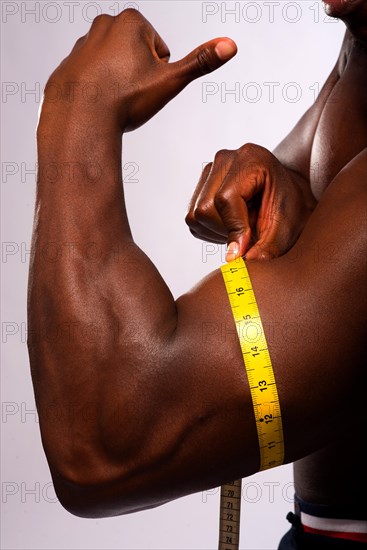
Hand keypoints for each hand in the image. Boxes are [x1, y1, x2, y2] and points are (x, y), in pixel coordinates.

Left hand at [40, 9, 236, 131]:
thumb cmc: (124, 98)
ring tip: (113, 99)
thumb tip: (230, 45)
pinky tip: (96, 103)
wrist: (80, 118)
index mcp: (131, 22)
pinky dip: (97, 90)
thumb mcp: (170, 80)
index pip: (160, 50)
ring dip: (118, 83)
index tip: (145, 84)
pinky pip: (92, 79)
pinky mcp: (69, 64)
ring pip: (115, 69)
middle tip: (130, 94)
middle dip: (138, 75)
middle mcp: (104, 25)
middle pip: (136, 56)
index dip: (159, 73)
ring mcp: (83, 44)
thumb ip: (200, 62)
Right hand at [185, 143, 315, 260]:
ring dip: (218, 232)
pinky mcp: (200, 185)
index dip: (232, 229)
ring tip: (243, 228)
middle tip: (250, 235)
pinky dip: (211, 230)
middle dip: (226, 231)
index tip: (242, 253)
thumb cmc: (291, 209)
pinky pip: (193, 219)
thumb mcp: (286, 229)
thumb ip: (266, 246)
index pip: (225, 199)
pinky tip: (232, 225)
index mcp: (250, 158)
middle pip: (205, 209)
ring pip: (196, 216)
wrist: (288, 194)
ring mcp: (210, 170)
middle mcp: (225, 159)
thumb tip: (236, 262)